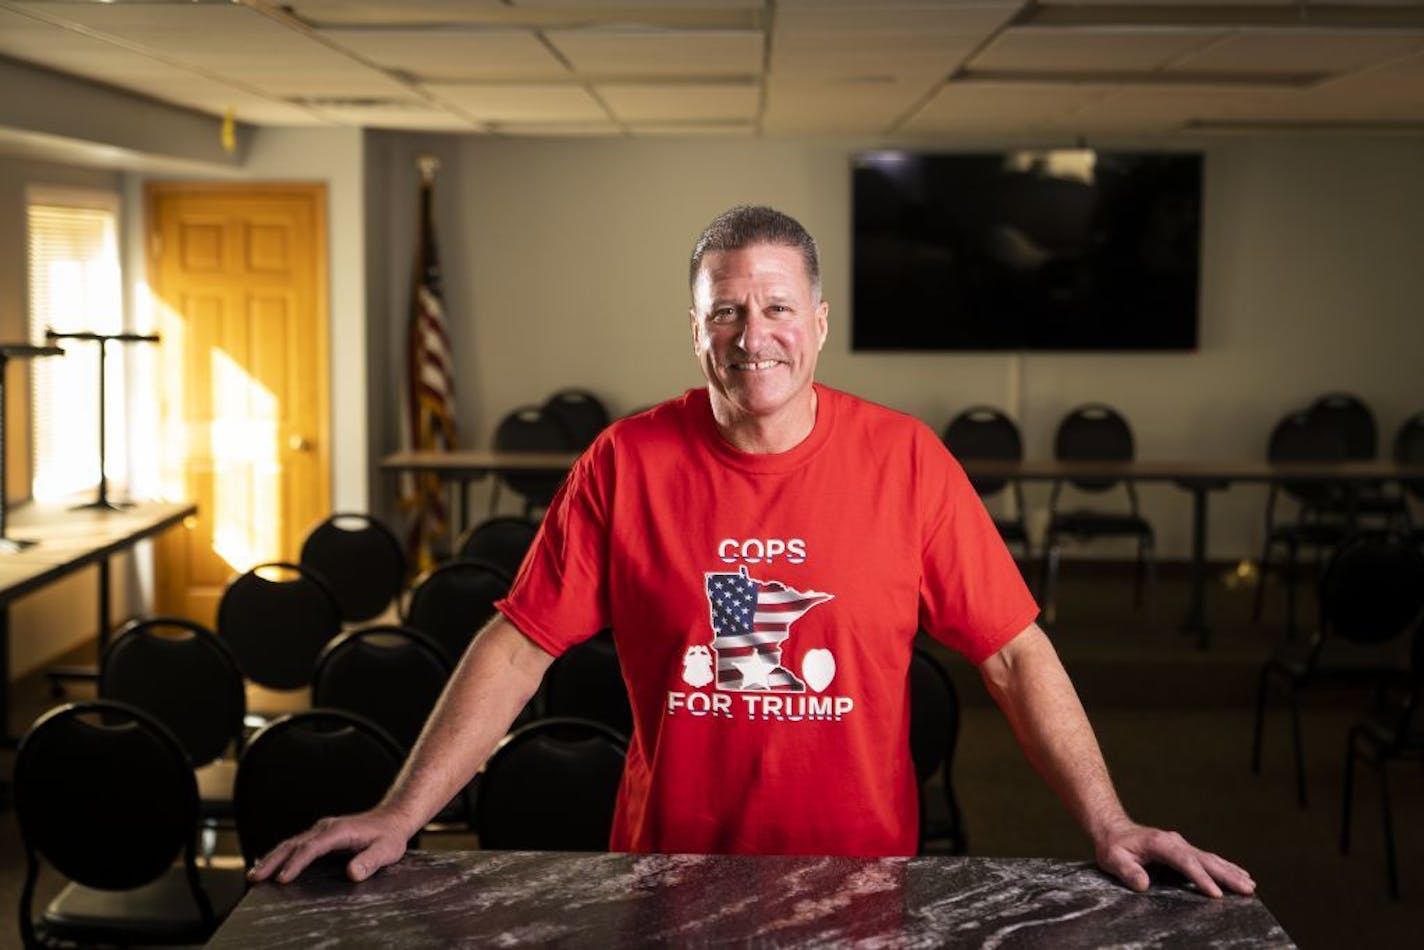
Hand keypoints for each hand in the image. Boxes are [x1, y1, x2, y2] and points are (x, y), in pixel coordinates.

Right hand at [247, 808, 413, 884]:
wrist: (392, 819)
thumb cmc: (389, 836)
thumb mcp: (387, 850)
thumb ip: (370, 861)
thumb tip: (352, 873)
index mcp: (339, 831)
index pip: (312, 848)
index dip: (296, 863)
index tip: (282, 879)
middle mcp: (326, 828)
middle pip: (294, 844)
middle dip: (273, 860)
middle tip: (255, 877)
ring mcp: (322, 830)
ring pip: (291, 843)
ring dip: (272, 858)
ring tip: (255, 874)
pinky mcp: (321, 835)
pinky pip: (297, 845)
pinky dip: (281, 854)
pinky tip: (270, 864)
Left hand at [1094, 821, 1255, 897]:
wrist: (1113, 829)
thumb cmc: (1113, 846)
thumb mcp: (1113, 859)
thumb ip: (1128, 871)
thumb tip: (1143, 884)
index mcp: (1161, 844)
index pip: (1186, 863)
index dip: (1201, 878)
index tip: (1217, 894)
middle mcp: (1176, 842)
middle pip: (1206, 860)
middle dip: (1227, 875)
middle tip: (1248, 889)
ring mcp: (1181, 845)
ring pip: (1211, 859)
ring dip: (1231, 871)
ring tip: (1250, 885)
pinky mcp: (1183, 851)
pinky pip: (1207, 860)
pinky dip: (1224, 867)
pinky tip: (1238, 874)